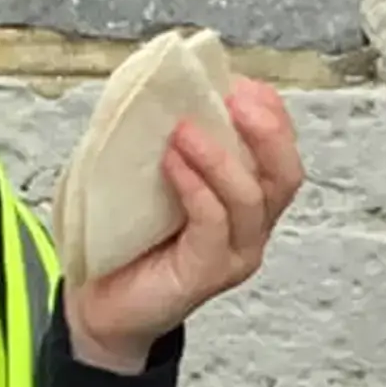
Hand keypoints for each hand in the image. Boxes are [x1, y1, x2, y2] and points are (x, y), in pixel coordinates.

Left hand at [63, 78, 304, 372]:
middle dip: (269, 131)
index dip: (270, 113)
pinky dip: (197, 188)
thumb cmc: (123, 236)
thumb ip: (162, 135)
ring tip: (185, 130)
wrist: (98, 305)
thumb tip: (157, 83)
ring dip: (221, 157)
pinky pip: (214, 225)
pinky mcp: (209, 274)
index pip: (281, 150)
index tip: (238, 81)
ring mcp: (235, 253)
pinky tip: (172, 164)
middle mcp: (252, 226)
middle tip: (235, 98)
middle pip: (287, 174)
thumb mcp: (145, 172)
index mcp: (246, 197)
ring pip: (253, 199)